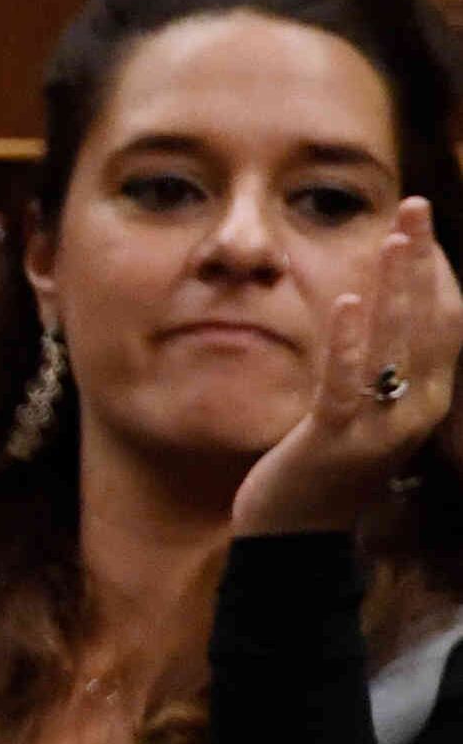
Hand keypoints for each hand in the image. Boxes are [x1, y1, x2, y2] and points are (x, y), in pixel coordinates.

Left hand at [234, 200, 462, 535]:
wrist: (296, 536)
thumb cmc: (328, 468)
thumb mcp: (369, 411)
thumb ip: (383, 366)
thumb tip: (385, 308)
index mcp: (429, 398)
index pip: (447, 321)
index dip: (437, 271)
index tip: (420, 226)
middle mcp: (416, 409)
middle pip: (431, 321)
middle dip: (423, 261)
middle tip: (414, 207)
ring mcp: (378, 426)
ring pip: (397, 344)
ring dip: (395, 286)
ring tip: (391, 237)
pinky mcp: (332, 440)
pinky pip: (346, 383)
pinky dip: (350, 340)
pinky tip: (351, 301)